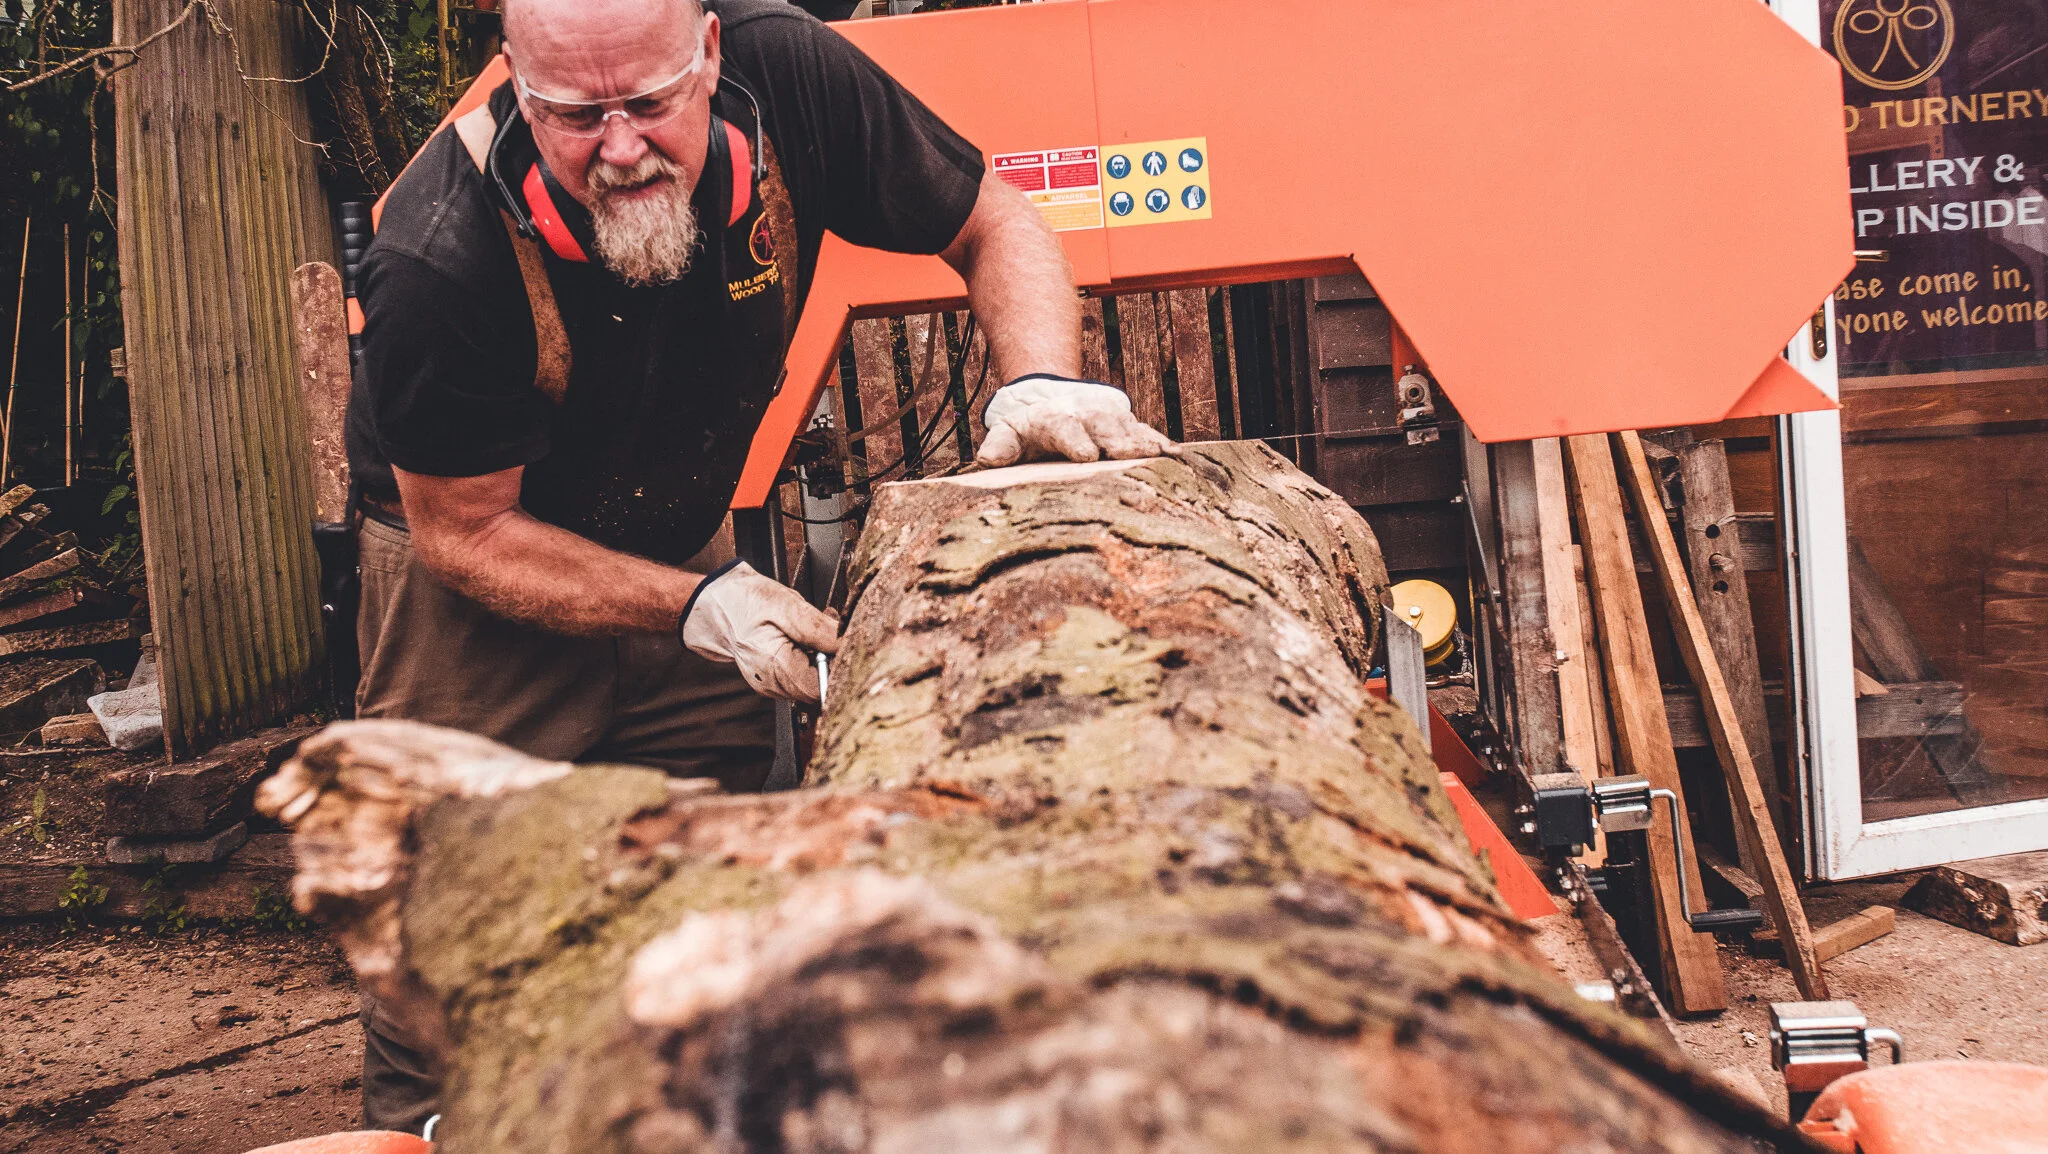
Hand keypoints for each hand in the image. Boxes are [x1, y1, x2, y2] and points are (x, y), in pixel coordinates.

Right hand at [679, 561, 839, 704]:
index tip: (842, 640)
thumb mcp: (786, 605)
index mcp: (776, 669)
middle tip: (828, 624)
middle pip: (821, 685)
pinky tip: (802, 636)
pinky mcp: (772, 678)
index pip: (825, 687)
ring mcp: (771, 684)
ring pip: (813, 679)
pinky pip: (801, 674)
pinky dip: (809, 655)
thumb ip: (820, 628)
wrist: (710, 605)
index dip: (840, 664)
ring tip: (810, 626)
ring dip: (821, 654)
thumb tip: (848, 643)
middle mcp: (773, 684)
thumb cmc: (742, 601)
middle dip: (831, 655)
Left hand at [975, 374, 1173, 466]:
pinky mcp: (1126, 423)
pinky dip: (1160, 442)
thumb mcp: (1008, 432)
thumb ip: (1000, 445)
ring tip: (1158, 456)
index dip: (1076, 441)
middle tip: (1126, 456)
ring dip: (1142, 442)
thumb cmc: (1028, 427)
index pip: (1065, 429)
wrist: (1051, 396)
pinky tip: (1175, 454)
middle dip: (1115, 441)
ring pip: (1127, 427)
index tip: (1088, 456)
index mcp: (1054, 421)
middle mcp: (1085, 415)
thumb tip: (987, 459)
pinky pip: (1145, 432)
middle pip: (1102, 426)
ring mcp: (1108, 418)